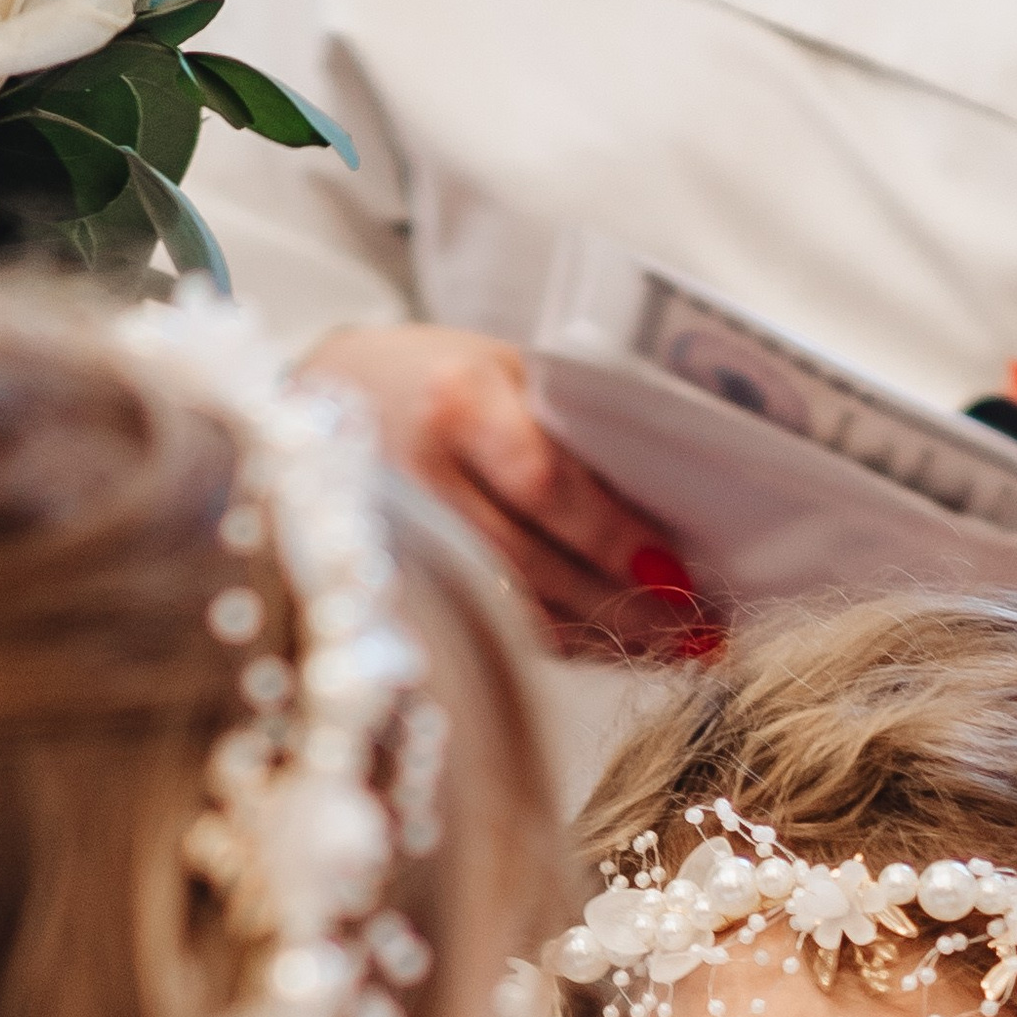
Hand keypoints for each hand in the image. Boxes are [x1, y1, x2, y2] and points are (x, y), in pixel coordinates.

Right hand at [308, 323, 710, 658]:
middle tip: (693, 631)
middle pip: (529, 563)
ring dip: (595, 636)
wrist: (324, 394)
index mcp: (452, 403)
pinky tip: (602, 646)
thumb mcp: (501, 368)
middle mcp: (416, 477)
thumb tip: (664, 508)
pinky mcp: (393, 585)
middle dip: (619, 605)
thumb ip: (565, 428)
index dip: (610, 538)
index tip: (671, 572)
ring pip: (509, 610)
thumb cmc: (435, 375)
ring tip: (667, 648)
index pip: (543, 485)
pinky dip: (553, 641)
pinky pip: (483, 627)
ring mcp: (397, 541)